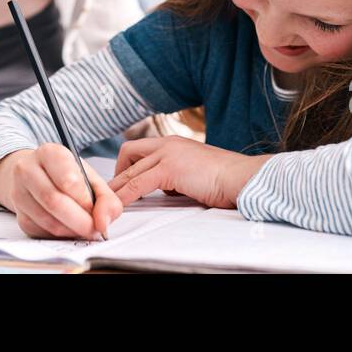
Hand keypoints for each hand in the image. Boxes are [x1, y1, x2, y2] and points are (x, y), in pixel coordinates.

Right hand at [0, 145, 121, 239]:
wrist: (34, 175)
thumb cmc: (64, 174)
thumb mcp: (89, 176)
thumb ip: (106, 198)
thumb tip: (103, 223)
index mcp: (49, 153)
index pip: (67, 180)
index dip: (85, 201)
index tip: (95, 210)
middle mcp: (28, 170)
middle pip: (54, 201)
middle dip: (79, 221)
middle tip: (93, 228)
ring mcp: (19, 193)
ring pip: (47, 220)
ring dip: (71, 230)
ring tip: (83, 228)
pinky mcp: (19, 215)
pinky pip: (41, 232)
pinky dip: (60, 235)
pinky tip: (68, 228)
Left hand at [107, 136, 270, 208]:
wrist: (243, 178)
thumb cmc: (226, 181)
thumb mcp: (196, 174)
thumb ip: (180, 177)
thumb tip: (168, 190)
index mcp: (175, 143)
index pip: (141, 148)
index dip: (127, 166)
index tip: (120, 182)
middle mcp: (169, 143)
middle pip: (129, 153)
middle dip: (116, 174)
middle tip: (110, 193)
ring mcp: (168, 154)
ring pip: (130, 170)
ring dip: (115, 188)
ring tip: (107, 204)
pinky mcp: (170, 168)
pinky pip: (137, 184)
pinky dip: (125, 197)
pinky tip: (119, 208)